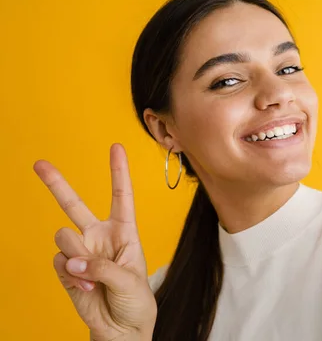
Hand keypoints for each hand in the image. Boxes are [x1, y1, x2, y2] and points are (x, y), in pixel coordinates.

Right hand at [34, 144, 156, 340]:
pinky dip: (71, 275)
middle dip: (56, 184)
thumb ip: (101, 267)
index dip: (118, 171)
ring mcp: (81, 252)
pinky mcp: (67, 269)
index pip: (121, 196)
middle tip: (39, 164)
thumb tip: (73, 261)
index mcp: (124, 232)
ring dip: (75, 255)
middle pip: (74, 204)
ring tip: (91, 275)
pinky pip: (59, 261)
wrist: (122, 329)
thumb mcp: (130, 281)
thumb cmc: (136, 302)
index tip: (116, 146)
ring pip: (63, 236)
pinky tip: (84, 287)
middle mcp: (100, 236)